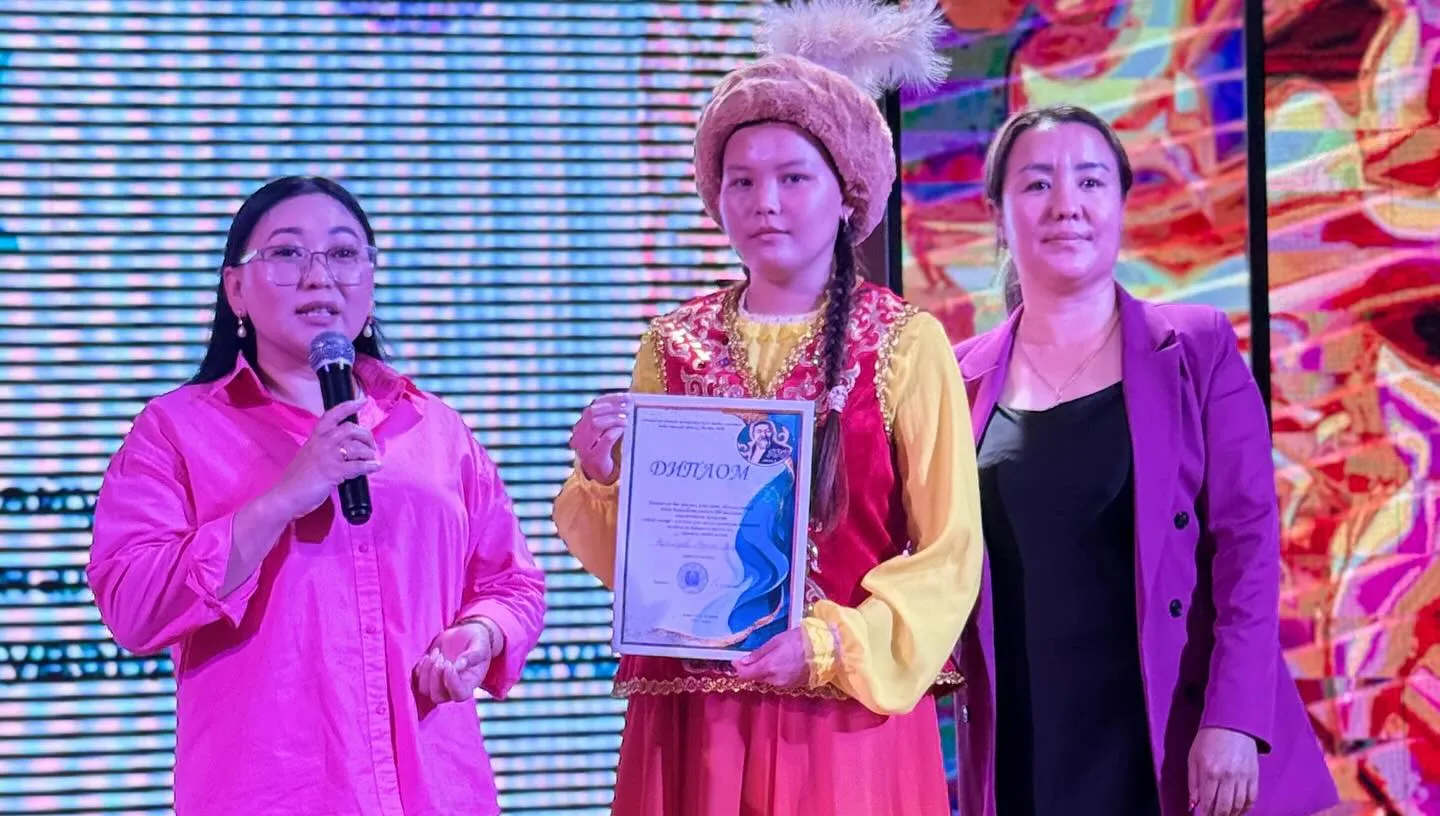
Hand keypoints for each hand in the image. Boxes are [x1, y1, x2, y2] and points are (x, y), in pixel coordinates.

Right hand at [265, 398, 379, 520]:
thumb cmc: (296, 479)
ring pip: (356, 447)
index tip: (362, 401)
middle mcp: (322, 443)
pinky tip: (376, 467)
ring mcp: (328, 457)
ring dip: (369, 453)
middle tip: (372, 446)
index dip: (348, 406)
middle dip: (366, 435)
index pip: (331, 415)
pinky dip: (370, 466)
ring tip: (373, 460)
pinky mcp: (333, 472)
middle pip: (350, 429)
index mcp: (315, 438)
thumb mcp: (308, 456)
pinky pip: (358, 466)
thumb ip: (323, 448)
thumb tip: (343, 449)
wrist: (285, 496)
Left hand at [413, 619, 500, 704]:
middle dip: (435, 678)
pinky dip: (420, 668)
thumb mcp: (480, 644)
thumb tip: (458, 665)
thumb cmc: (477, 641)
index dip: (452, 683)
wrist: (466, 634)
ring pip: (425, 690)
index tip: (450, 664)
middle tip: (441, 658)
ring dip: (427, 672)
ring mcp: (439, 683)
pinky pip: (417, 680)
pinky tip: (429, 655)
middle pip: (438, 696)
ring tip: (436, 653)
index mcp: (470, 683)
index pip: (459, 695)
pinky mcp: (428, 675)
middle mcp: (453, 687)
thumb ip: (472, 655)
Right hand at [568, 394, 629, 483]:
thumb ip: (610, 417)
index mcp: (582, 423)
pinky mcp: (593, 456)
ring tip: (626, 419)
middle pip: (592, 412)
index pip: (594, 405)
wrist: (598, 472)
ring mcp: (584, 446)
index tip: (625, 397)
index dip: (610, 399)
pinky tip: (622, 430)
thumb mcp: (604, 430)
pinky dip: (614, 432)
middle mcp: (579, 433)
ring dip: (613, 419)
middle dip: (612, 407)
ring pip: (595, 424)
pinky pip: (604, 440)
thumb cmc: (604, 447)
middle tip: (627, 407)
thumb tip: (627, 401)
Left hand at [731, 628, 809, 687]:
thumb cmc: (799, 640)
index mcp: (769, 667)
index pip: (745, 675)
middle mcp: (775, 680)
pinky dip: (775, 674)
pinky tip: (782, 663)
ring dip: (764, 671)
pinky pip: (778, 681)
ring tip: (772, 657)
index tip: (736, 660)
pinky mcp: (793, 686)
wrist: (825, 650)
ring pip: (767, 680)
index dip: (738, 668)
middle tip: (756, 655)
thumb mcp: (776, 641)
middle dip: (752, 668)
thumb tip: (742, 661)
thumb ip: (758, 653)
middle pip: (756, 677)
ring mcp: (785, 685)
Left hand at [1189, 726, 1258, 815]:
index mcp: (1210, 772)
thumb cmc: (1208, 740)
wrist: (1231, 723)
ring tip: (1225, 815)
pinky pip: (1252, 798)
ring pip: (1238, 805)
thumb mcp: (1193, 758)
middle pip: (1224, 807)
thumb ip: (1193, 783)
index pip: (1208, 803)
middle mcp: (1228, 776)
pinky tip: (1239, 810)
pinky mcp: (1254, 775)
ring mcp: (1243, 776)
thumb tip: (1193, 805)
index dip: (1205, 814)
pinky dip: (1246, 808)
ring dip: (1231, 814)